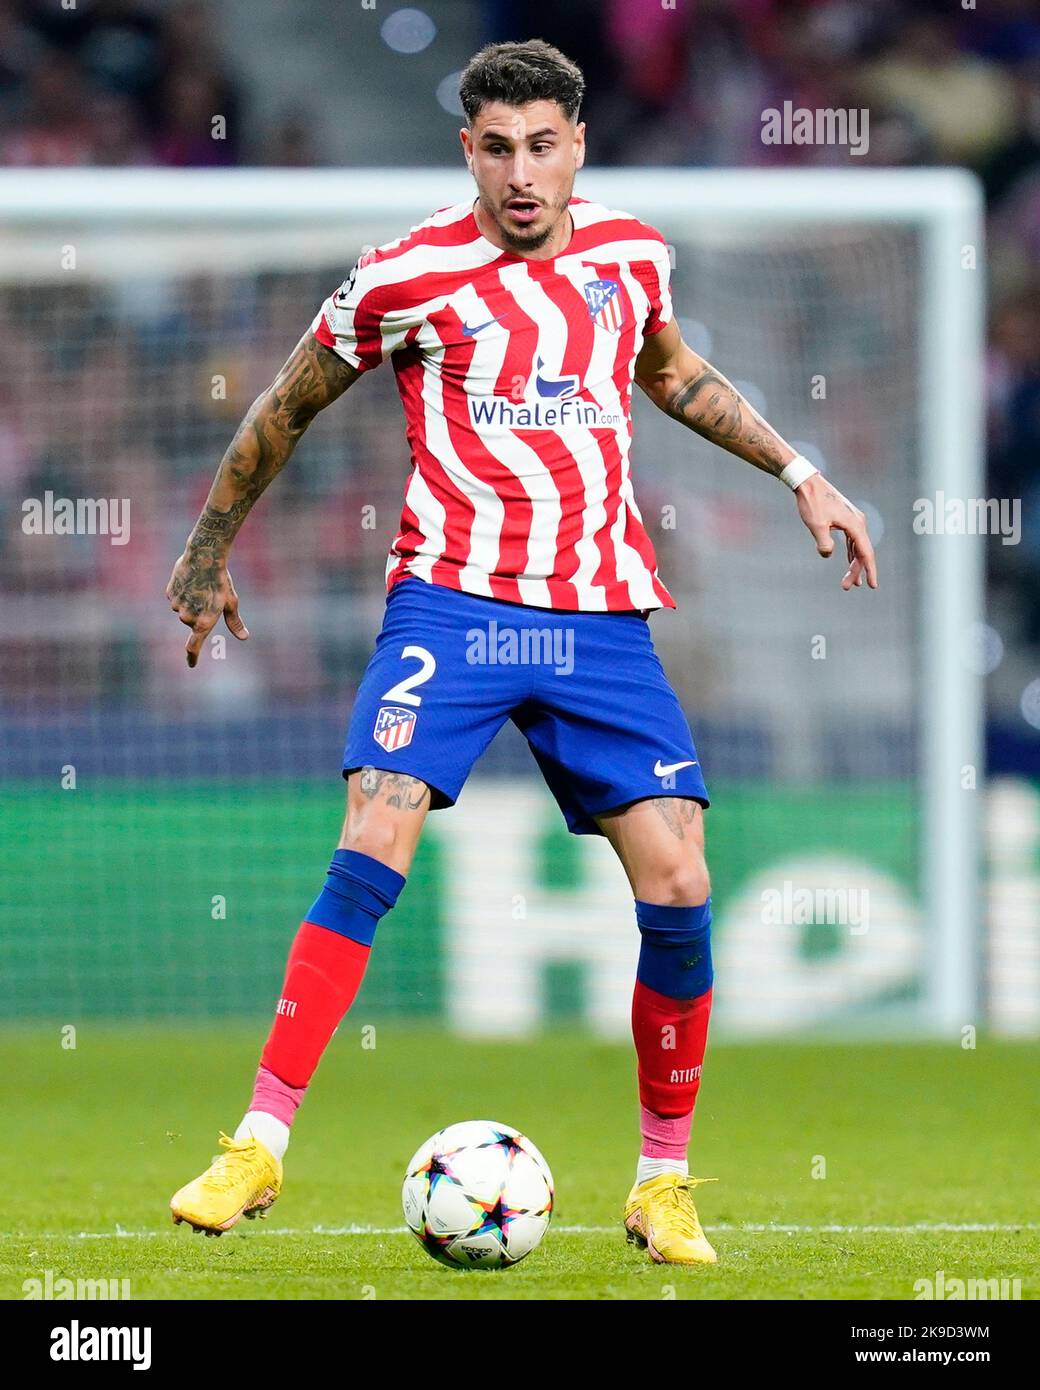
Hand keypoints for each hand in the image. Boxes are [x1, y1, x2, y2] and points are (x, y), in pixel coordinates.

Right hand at [165, 550, 249, 667]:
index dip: (192, 656)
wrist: (204, 556)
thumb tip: (244, 637)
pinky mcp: (170, 594)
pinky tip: (190, 580)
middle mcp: (188, 618)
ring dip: (191, 602)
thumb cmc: (221, 580)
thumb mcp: (231, 602)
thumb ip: (235, 622)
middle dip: (200, 613)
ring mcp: (177, 606)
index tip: (192, 664)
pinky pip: (176, 598)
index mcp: (203, 623)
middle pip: (192, 623)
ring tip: (200, 586)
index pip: (194, 646)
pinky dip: (183, 592)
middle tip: (209, 596)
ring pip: (183, 610)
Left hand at [794, 474, 877, 589]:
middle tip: (846, 587)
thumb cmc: (812, 502)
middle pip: (861, 552)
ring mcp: (852, 520)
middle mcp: (858, 522)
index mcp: (855, 525)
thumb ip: (824, 543)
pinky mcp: (845, 519)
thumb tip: (828, 555)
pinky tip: (849, 562)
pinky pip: (852, 540)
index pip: (866, 553)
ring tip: (849, 582)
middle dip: (856, 571)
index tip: (873, 586)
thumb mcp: (816, 525)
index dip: (869, 570)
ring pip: (857, 547)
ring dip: (853, 563)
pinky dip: (851, 552)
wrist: (807, 483)